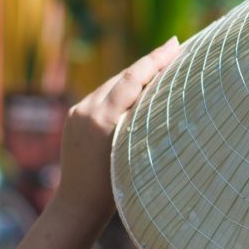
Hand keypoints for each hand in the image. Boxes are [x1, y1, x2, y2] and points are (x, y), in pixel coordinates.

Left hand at [54, 39, 181, 225]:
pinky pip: (101, 96)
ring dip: (135, 77)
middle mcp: (87, 110)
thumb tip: (162, 91)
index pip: (133, 78)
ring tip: (161, 69)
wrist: (77, 204)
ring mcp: (77, 111)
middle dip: (148, 64)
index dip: (155, 59)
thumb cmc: (114, 189)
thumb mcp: (135, 152)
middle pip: (123, 76)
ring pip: (112, 84)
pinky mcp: (73, 115)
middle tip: (174, 51)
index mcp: (103, 119)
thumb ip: (143, 119)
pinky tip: (136, 92)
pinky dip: (120, 91)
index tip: (175, 44)